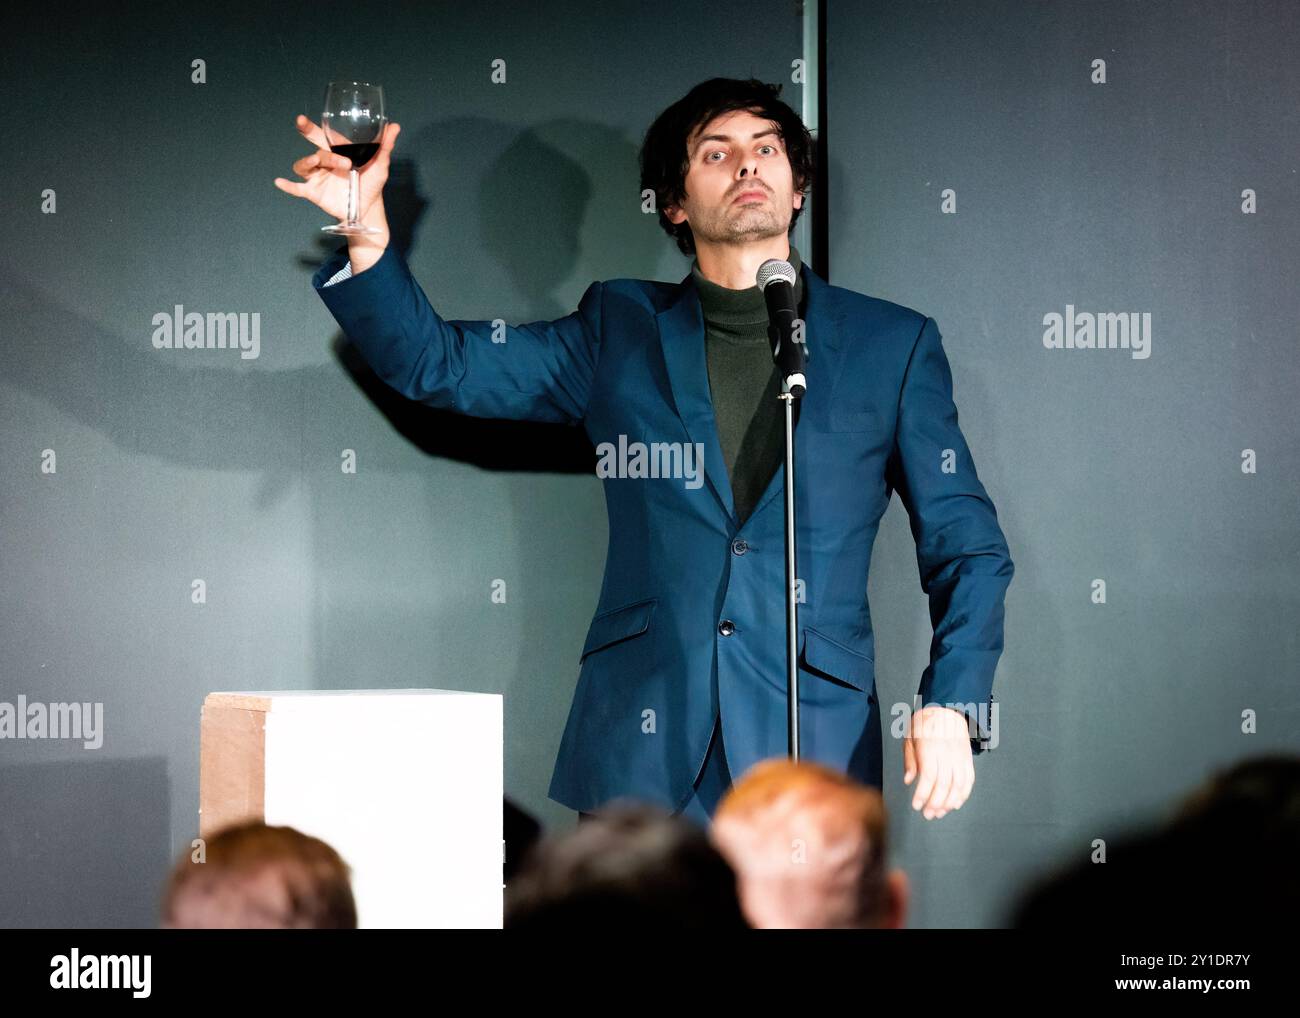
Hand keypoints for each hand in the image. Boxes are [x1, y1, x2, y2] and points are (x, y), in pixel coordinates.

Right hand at [273, 115, 400, 222]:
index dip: (309, 127)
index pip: (321, 134)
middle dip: (307, 133)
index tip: (301, 119)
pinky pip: (298, 189)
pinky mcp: (314, 192)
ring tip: (318, 160)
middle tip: (303, 124)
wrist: (369, 208)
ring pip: (304, 164)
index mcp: (337, 150)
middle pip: (311, 145)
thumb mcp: (380, 164)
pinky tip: (280, 182)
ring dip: (309, 160)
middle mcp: (324, 161)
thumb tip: (394, 126)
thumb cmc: (371, 182)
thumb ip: (385, 146)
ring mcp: (318, 176)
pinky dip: (288, 186)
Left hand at [902, 705, 973, 818]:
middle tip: (927, 814)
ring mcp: (960, 756)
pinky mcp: (968, 759)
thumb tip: (908, 781)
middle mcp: (947, 752)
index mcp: (930, 746)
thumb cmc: (923, 725)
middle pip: (944, 784)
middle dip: (935, 803)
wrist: (947, 709)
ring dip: (949, 802)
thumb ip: (910, 760)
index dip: (923, 794)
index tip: (916, 806)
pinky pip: (968, 780)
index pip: (929, 776)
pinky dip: (963, 794)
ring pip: (958, 785)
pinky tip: (955, 804)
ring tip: (939, 812)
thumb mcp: (910, 737)